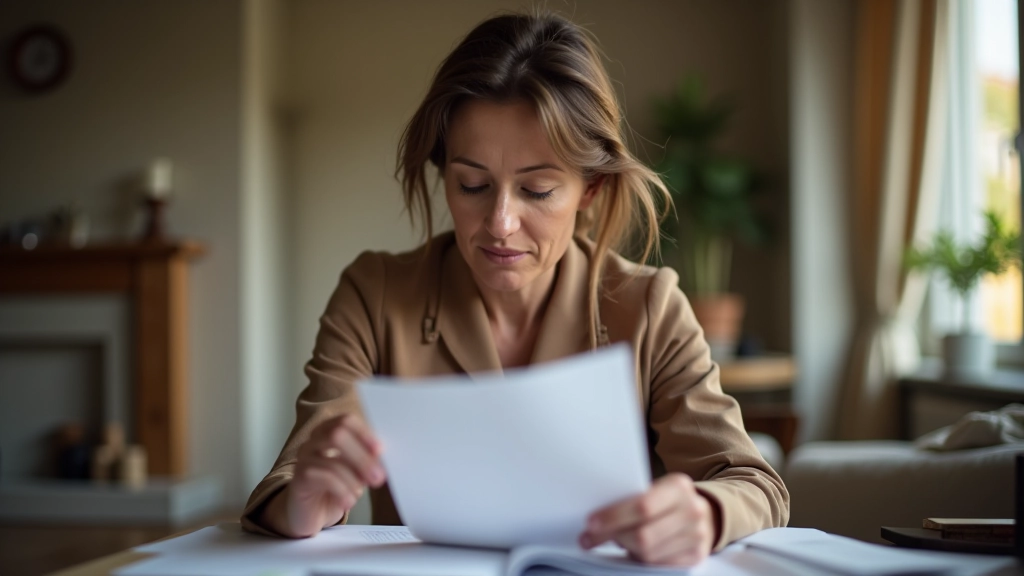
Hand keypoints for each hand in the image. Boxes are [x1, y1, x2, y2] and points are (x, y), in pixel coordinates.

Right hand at [265, 413, 385, 537]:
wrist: (310, 513)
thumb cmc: (335, 489)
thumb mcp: (355, 473)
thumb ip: (366, 461)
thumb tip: (381, 459)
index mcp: (330, 431)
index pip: (346, 421)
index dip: (364, 433)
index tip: (380, 451)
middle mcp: (314, 440)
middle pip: (337, 435)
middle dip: (361, 457)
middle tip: (377, 477)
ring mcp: (304, 457)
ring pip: (332, 460)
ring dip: (354, 479)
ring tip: (360, 493)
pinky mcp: (300, 477)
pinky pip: (324, 478)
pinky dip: (342, 490)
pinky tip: (348, 502)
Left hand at [579, 473, 716, 565]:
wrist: (702, 514)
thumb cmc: (667, 500)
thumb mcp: (655, 489)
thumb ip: (633, 499)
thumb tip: (597, 518)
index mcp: (678, 487)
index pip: (642, 506)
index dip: (614, 516)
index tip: (590, 523)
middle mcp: (692, 510)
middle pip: (643, 535)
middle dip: (613, 537)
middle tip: (589, 538)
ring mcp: (697, 536)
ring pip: (648, 554)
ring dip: (625, 549)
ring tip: (614, 541)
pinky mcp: (695, 556)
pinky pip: (658, 565)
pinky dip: (640, 559)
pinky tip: (632, 550)